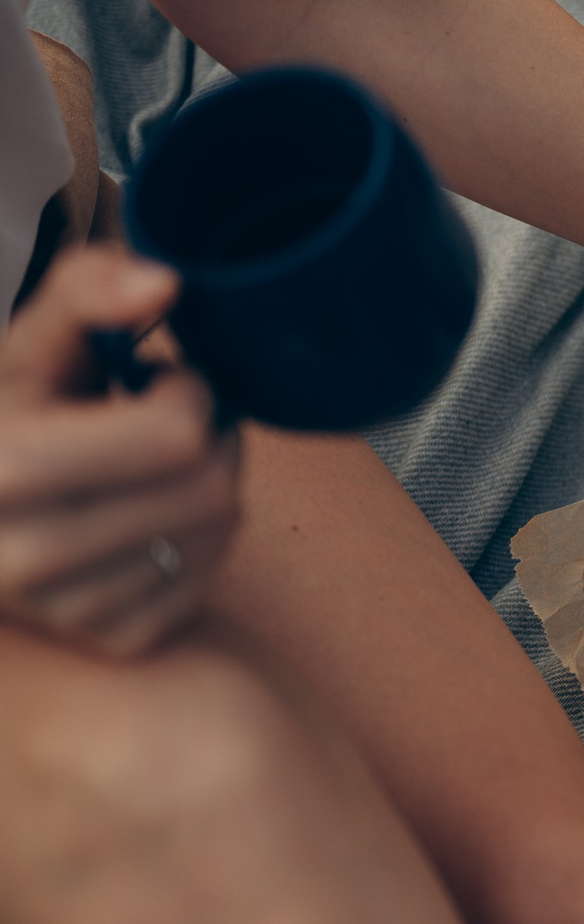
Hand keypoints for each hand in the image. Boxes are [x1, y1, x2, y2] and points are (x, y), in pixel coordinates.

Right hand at [0, 249, 239, 653]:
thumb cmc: (15, 413)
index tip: (154, 380)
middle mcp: (28, 557)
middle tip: (171, 417)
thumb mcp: (30, 345)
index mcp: (3, 472)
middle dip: (209, 435)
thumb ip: (85, 289)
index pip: (174, 437)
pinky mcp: (115, 639)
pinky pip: (212, 571)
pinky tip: (153, 511)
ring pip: (221, 526)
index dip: (185, 392)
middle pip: (209, 486)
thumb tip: (163, 284)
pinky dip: (202, 532)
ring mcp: (70, 612)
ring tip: (156, 462)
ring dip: (212, 479)